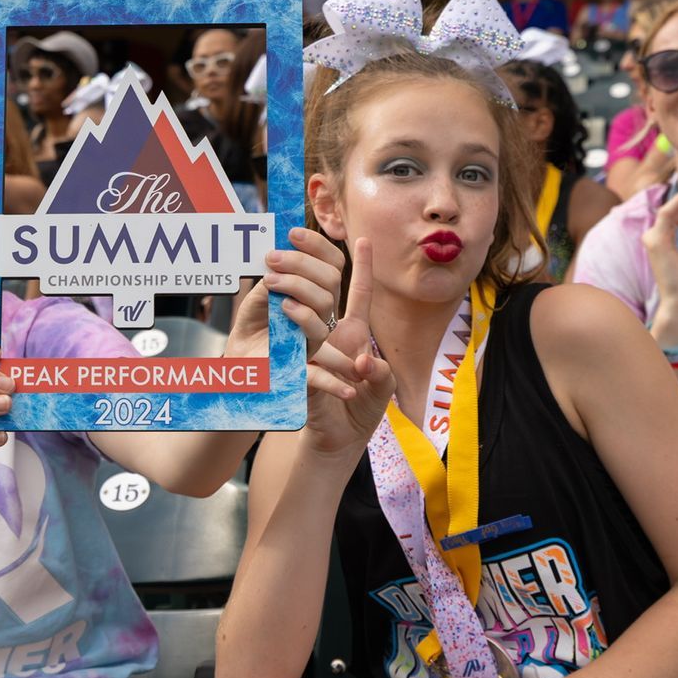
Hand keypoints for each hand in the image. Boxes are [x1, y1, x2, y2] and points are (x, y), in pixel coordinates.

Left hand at [224, 227, 346, 360]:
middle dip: (301, 262)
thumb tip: (280, 247)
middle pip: (332, 277)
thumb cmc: (255, 319)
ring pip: (325, 299)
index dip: (317, 244)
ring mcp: (321, 326)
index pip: (332, 261)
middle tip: (271, 258)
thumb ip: (275, 270)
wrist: (243, 352)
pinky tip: (282, 305)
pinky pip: (317, 327)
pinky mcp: (312, 348)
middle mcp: (325, 305)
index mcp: (318, 286)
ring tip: (270, 280)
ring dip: (296, 284)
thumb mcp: (264, 288)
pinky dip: (300, 312)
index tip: (292, 233)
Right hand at [299, 238, 394, 456]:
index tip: (363, 239)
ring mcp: (311, 354)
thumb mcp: (381, 387)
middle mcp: (329, 335)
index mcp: (352, 331)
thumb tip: (364, 361)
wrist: (339, 438)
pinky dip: (331, 381)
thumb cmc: (363, 406)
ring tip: (322, 337)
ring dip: (309, 323)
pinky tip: (347, 387)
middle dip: (310, 279)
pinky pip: (311, 372)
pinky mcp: (301, 380)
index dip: (362, 266)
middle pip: (321, 296)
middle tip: (296, 266)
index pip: (358, 292)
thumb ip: (381, 372)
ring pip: (306, 324)